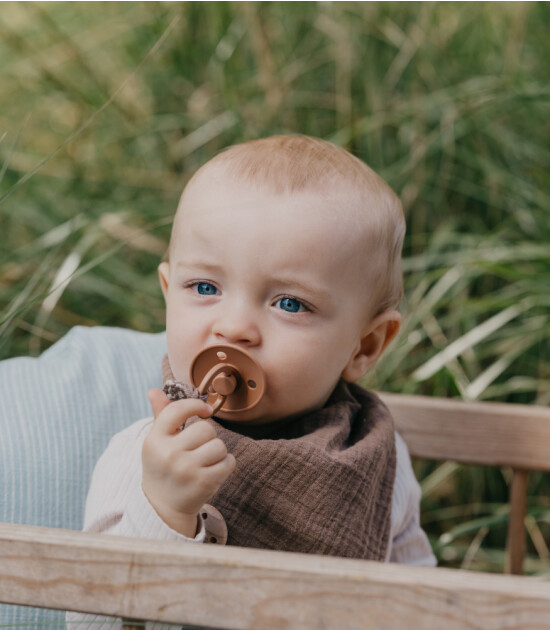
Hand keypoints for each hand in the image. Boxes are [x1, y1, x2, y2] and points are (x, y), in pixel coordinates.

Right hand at [142, 388, 235, 536]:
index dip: (195, 405)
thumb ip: (160, 415)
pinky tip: (213, 471)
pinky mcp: (203, 483)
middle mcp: (168, 454)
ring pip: (219, 445)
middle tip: (198, 450)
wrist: (162, 508)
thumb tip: (154, 390)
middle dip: (208, 438)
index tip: (206, 411)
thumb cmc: (163, 467)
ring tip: (205, 462)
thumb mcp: (157, 442)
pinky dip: (226, 465)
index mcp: (154, 440)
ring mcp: (186, 469)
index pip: (177, 410)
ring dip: (218, 452)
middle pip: (206, 429)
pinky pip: (228, 462)